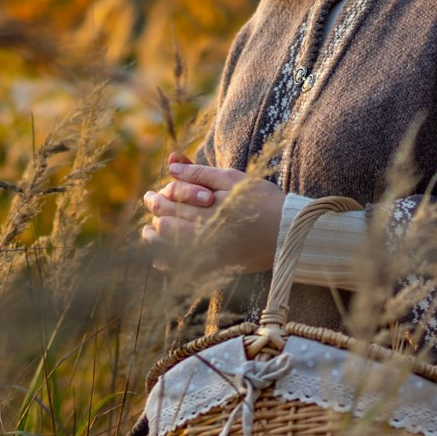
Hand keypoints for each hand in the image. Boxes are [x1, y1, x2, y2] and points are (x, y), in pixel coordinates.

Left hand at [139, 151, 285, 272]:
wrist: (287, 232)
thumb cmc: (262, 201)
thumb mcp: (233, 179)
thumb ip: (200, 172)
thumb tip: (172, 165)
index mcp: (208, 206)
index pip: (173, 198)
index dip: (162, 193)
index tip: (155, 192)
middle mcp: (205, 231)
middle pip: (167, 222)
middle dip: (155, 210)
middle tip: (150, 202)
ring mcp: (209, 252)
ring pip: (170, 247)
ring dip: (154, 238)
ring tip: (148, 231)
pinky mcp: (215, 267)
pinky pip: (184, 270)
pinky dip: (168, 265)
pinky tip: (160, 259)